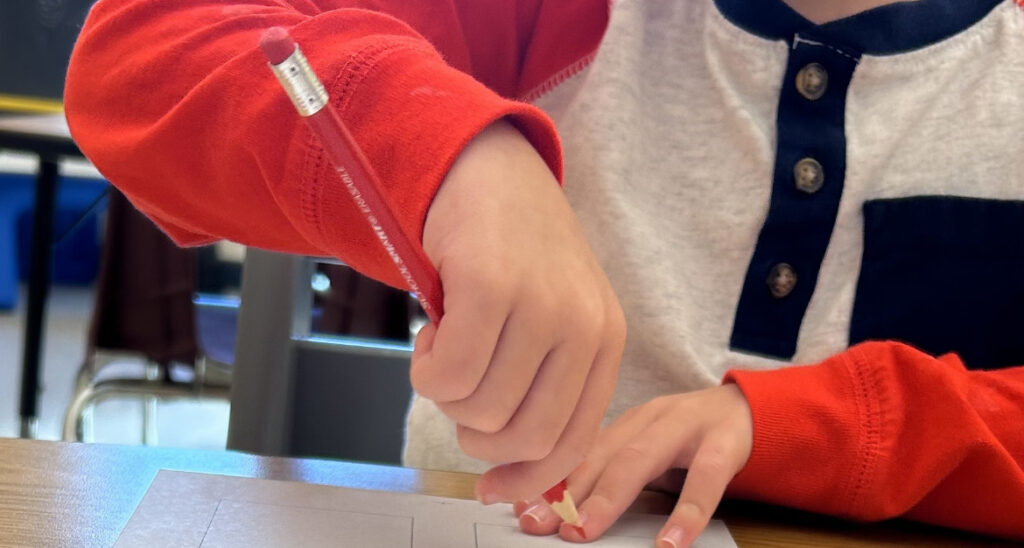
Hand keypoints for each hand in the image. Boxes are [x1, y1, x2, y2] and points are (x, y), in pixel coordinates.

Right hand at [412, 120, 626, 501]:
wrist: (486, 167)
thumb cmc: (512, 251)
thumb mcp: (549, 317)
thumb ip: (541, 384)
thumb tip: (509, 475)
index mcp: (605, 340)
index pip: (574, 441)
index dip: (528, 478)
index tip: (491, 488)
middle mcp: (585, 326)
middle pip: (524, 437)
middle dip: (475, 433)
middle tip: (457, 391)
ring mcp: (543, 305)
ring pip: (480, 410)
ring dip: (445, 392)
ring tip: (446, 343)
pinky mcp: (494, 286)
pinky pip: (447, 375)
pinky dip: (425, 368)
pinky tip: (433, 328)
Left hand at [512, 385, 752, 546]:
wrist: (751, 409)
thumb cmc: (687, 438)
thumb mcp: (642, 451)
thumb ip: (604, 473)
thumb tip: (547, 508)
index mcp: (622, 422)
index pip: (574, 448)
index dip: (537, 474)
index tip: (503, 499)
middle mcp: (646, 418)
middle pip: (598, 453)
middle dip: (562, 490)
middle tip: (534, 522)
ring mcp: (684, 427)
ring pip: (640, 459)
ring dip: (608, 496)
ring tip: (584, 530)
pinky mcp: (723, 443)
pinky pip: (706, 479)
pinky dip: (687, 512)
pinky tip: (670, 543)